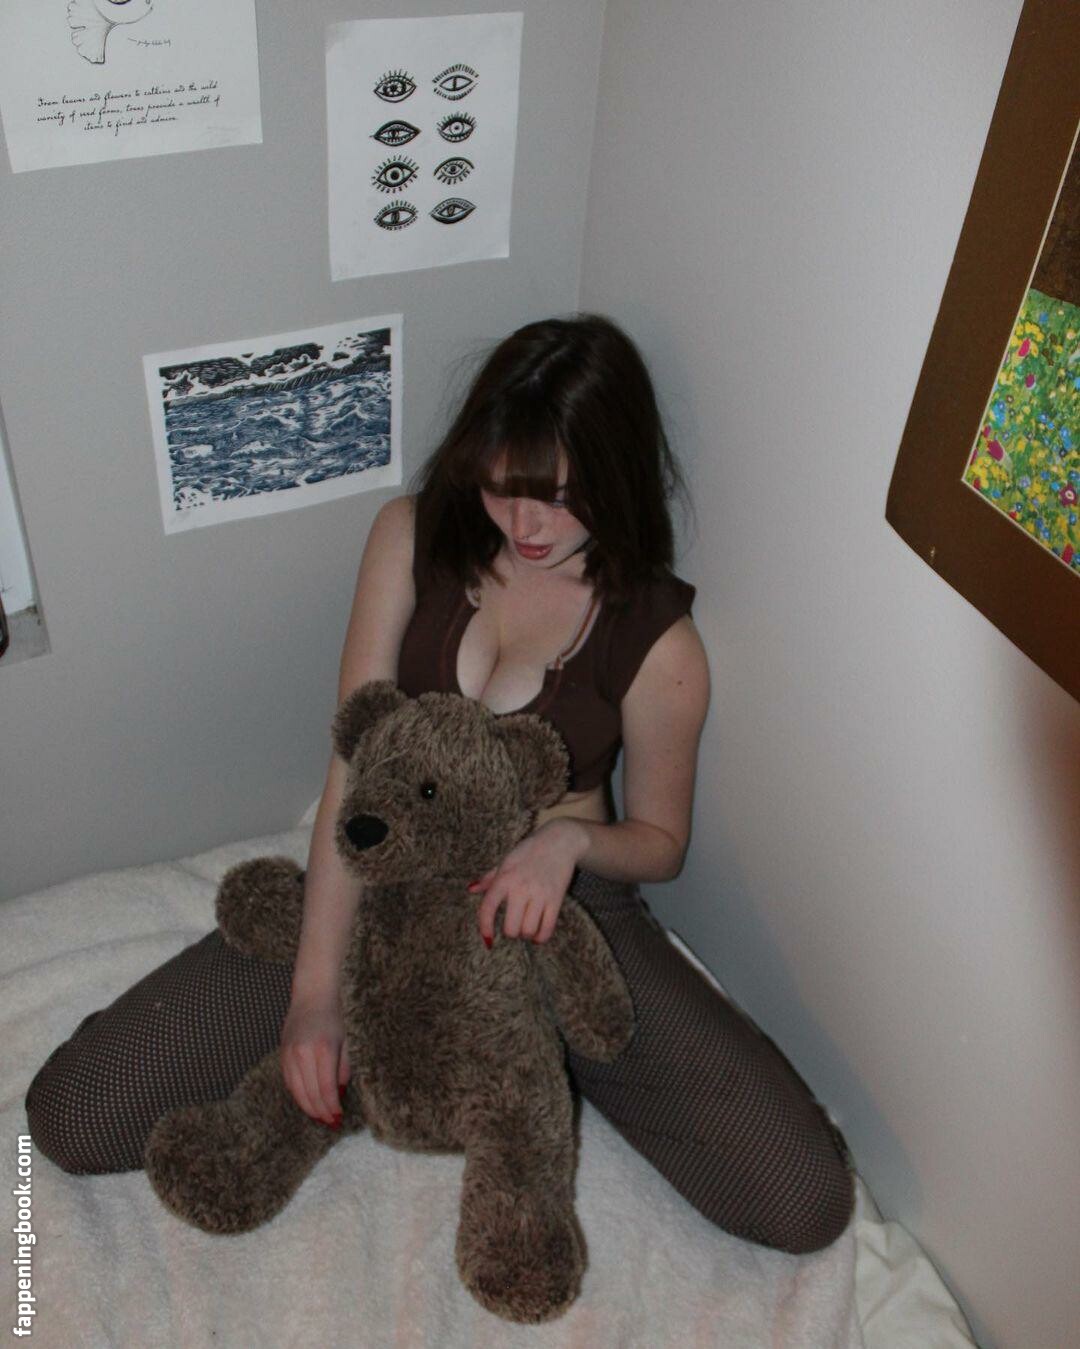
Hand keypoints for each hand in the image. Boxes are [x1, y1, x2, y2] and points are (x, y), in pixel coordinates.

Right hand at [280, 992, 349, 1127]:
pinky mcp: (282, 1055)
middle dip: (321, 1112)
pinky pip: (289, 1082)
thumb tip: (339, 1094)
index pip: (326, 1088)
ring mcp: (290, 1055)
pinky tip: (308, 1102)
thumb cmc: (333, 1017)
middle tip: (331, 1122)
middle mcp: (303, 1053)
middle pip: (310, 1093)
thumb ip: (343, 1069)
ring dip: (309, 1108)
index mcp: (323, 1049)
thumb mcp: (344, 1041)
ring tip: (320, 1117)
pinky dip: (298, 1095)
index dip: (332, 1107)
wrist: (311, 995)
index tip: (338, 1117)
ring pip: (297, 1091)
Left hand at [471, 819, 587, 946]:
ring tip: (526, 926)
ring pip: (529, 931)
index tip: (487, 939)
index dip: (485, 926)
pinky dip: (540, 937)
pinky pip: (547, 929)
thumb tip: (471, 889)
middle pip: (511, 928)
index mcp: (505, 878)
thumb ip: (489, 878)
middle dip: (511, 932)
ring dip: (526, 934)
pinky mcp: (556, 899)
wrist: (560, 841)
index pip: (488, 907)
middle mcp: (521, 888)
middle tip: (513, 925)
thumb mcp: (506, 861)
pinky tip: (538, 933)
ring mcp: (540, 894)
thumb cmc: (529, 851)